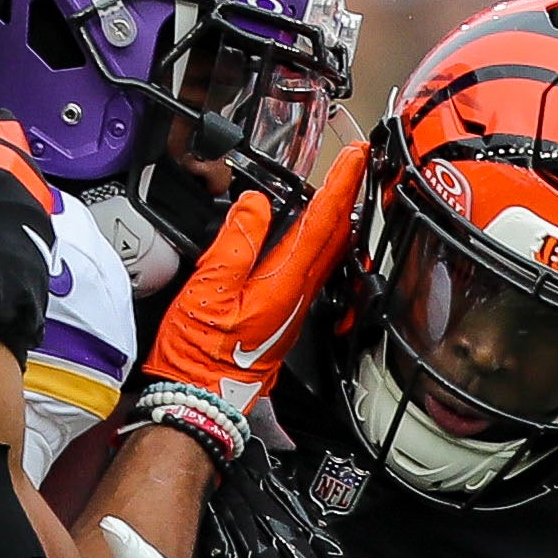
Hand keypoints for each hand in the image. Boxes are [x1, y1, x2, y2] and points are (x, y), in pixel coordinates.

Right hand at [143, 141, 367, 409]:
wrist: (199, 402)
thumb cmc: (199, 355)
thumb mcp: (208, 291)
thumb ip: (235, 244)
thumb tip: (253, 205)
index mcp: (284, 284)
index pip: (322, 223)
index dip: (341, 184)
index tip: (358, 155)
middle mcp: (297, 296)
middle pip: (335, 236)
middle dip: (348, 195)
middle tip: (358, 163)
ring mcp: (293, 308)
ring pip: (326, 253)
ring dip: (336, 217)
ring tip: (340, 189)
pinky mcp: (282, 317)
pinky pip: (309, 269)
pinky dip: (317, 242)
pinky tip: (309, 237)